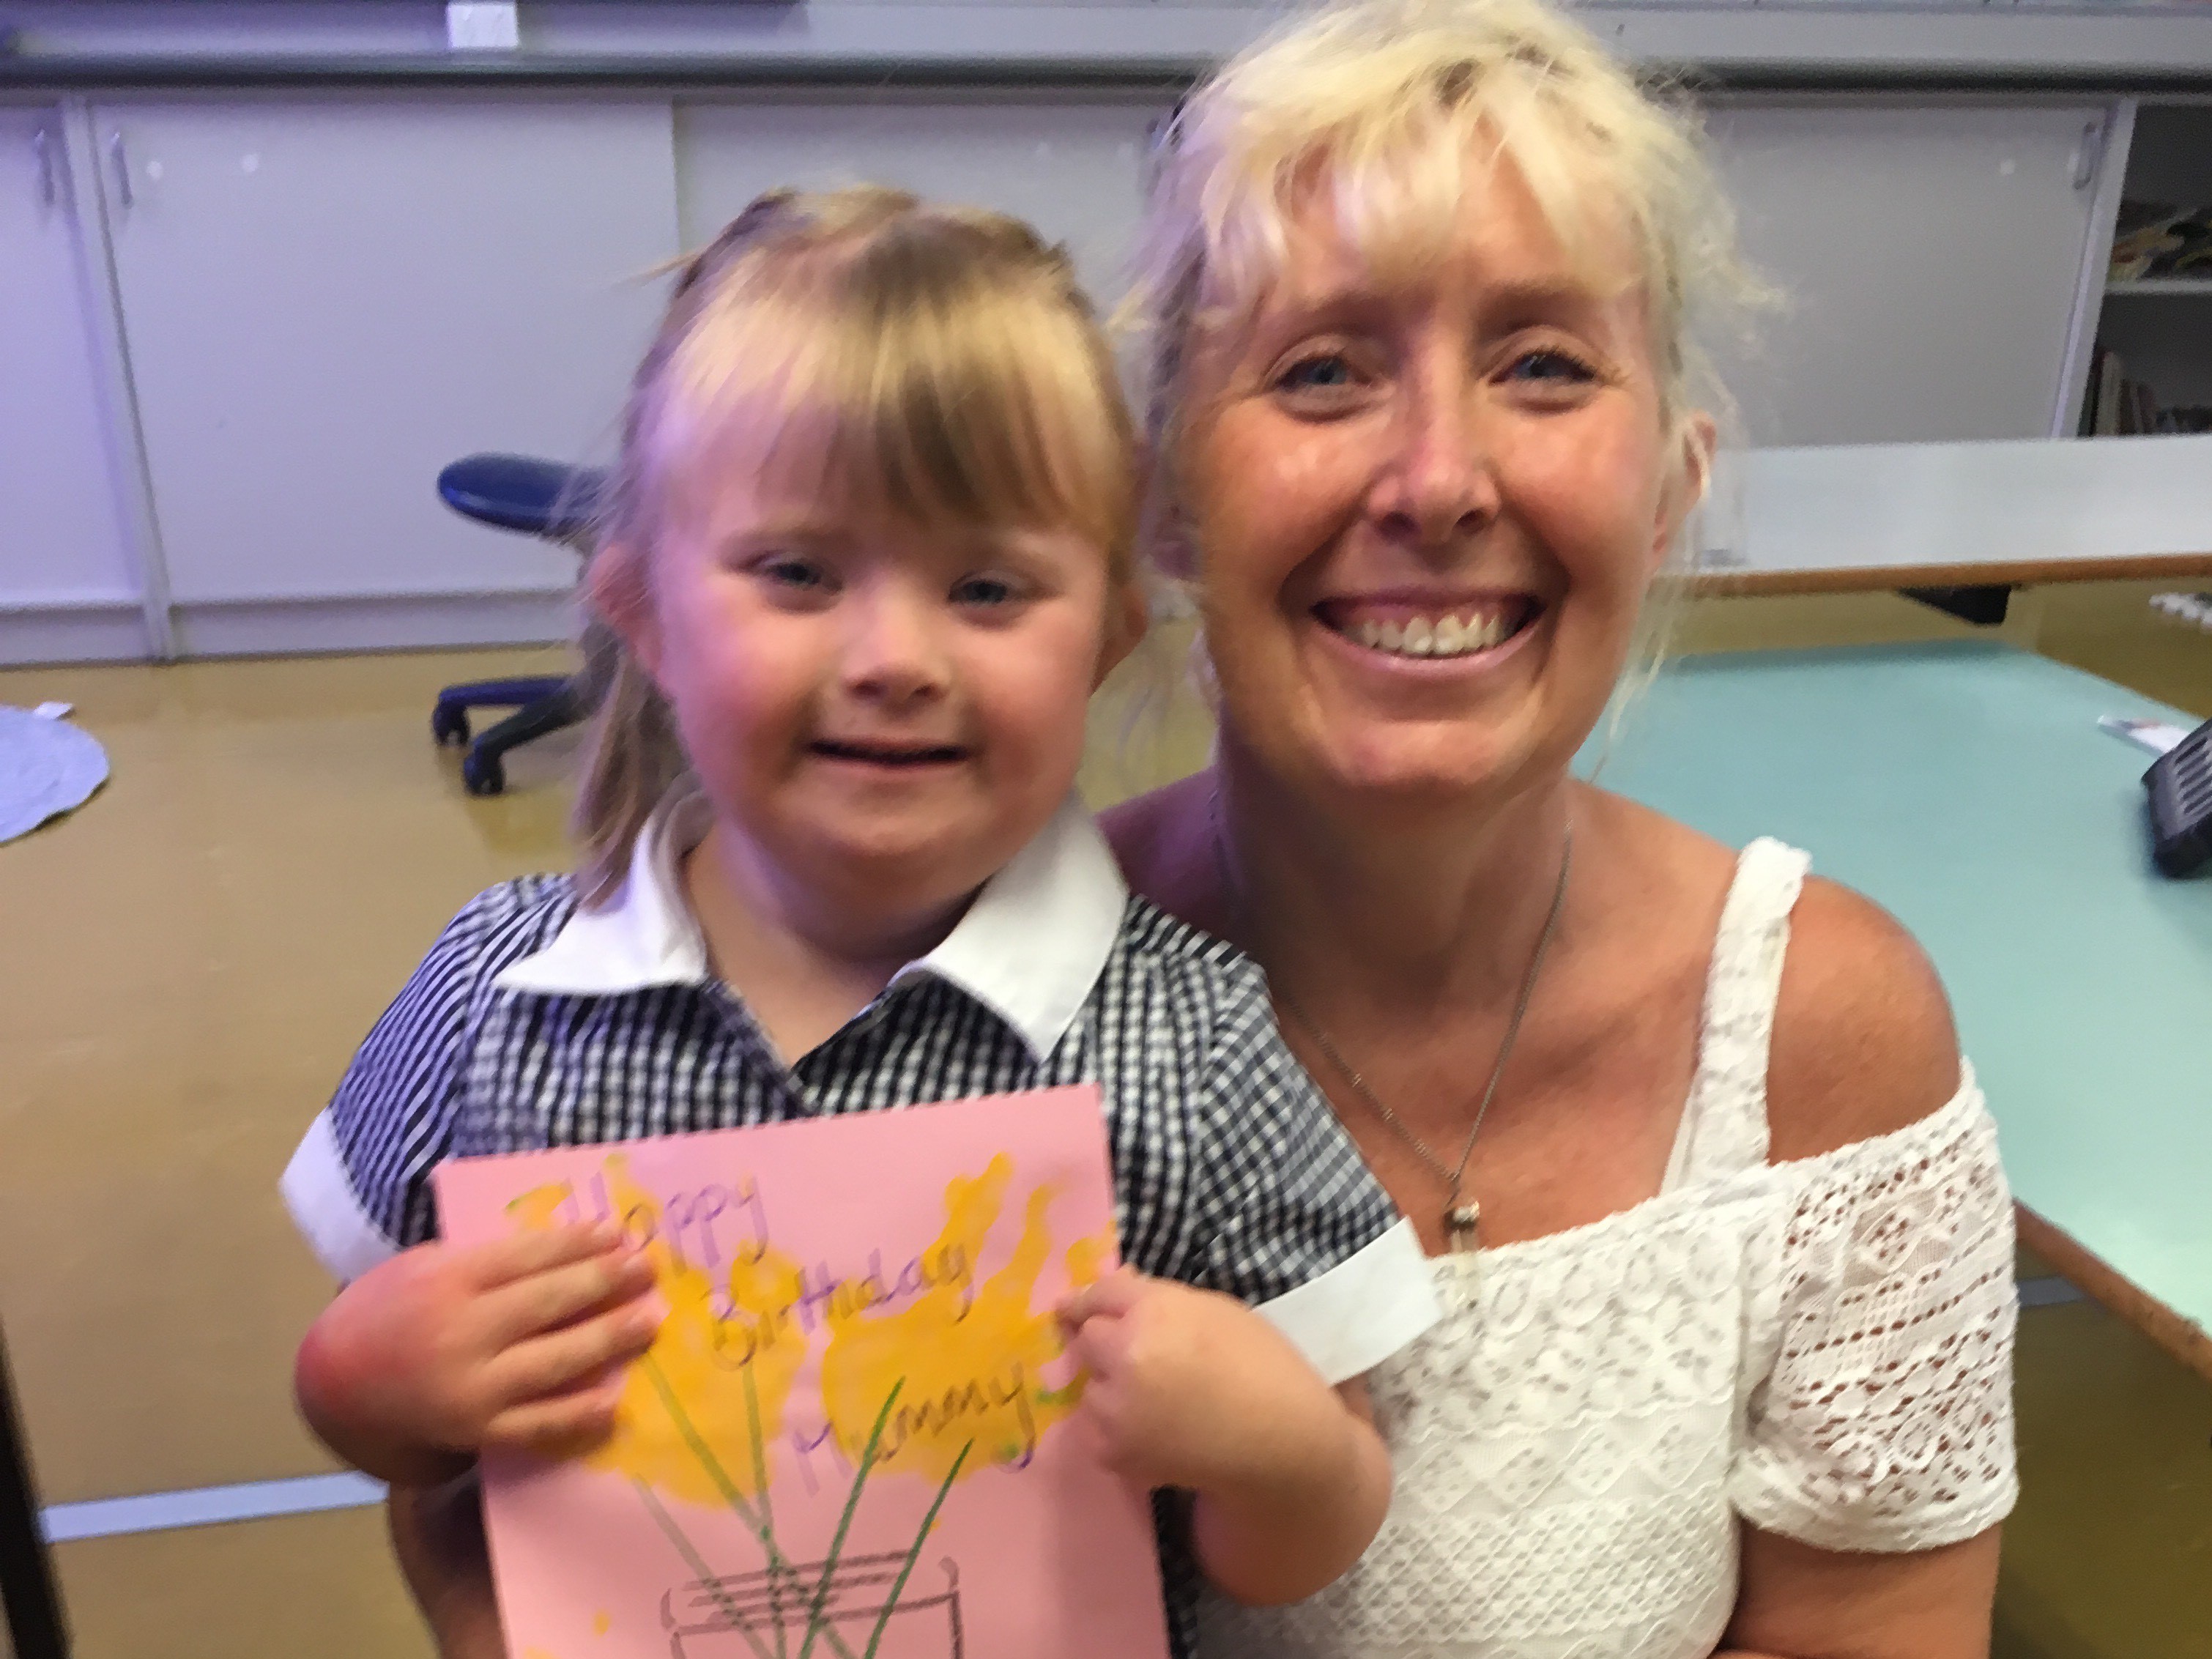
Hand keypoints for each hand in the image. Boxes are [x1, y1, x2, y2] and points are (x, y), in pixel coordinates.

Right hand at [295, 1222, 662, 1481]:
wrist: (341, 1384)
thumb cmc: (395, 1310)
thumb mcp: (429, 1266)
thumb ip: (490, 1261)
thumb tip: (572, 1249)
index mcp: (447, 1283)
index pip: (527, 1257)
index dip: (578, 1244)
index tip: (620, 1234)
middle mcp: (460, 1335)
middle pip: (547, 1304)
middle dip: (604, 1283)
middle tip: (647, 1269)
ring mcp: (470, 1389)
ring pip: (552, 1363)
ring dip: (607, 1340)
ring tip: (649, 1319)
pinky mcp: (476, 1432)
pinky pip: (536, 1425)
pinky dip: (577, 1414)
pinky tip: (614, 1399)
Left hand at [1056, 1269, 1347, 1497]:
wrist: (1282, 1445)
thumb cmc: (1263, 1367)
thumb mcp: (1219, 1311)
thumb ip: (1161, 1299)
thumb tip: (1122, 1289)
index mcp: (1154, 1313)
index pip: (1101, 1294)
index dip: (1086, 1299)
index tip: (1070, 1306)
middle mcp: (1124, 1356)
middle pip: (1088, 1338)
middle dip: (1106, 1342)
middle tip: (1141, 1359)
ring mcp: (1114, 1409)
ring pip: (1091, 1387)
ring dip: (1112, 1388)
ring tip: (1159, 1404)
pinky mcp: (1113, 1452)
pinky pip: (1099, 1430)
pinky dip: (1119, 1430)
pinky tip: (1160, 1434)